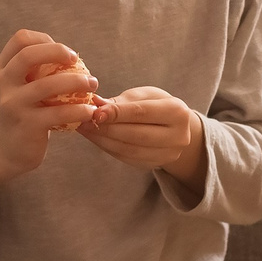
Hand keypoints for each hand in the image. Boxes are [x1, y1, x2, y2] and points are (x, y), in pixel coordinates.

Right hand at [0, 29, 105, 177]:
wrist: (9, 150)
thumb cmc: (25, 112)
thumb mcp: (22, 87)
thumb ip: (36, 70)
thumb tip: (70, 55)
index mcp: (2, 69)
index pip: (20, 39)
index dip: (44, 39)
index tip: (63, 52)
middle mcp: (3, 83)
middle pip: (28, 55)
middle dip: (57, 52)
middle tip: (77, 60)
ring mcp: (13, 104)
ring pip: (47, 84)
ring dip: (76, 81)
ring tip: (93, 84)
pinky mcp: (27, 125)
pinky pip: (58, 113)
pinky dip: (79, 110)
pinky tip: (89, 111)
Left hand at [80, 85, 203, 181]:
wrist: (174, 127)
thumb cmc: (157, 105)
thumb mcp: (144, 96)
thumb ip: (121, 102)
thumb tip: (95, 103)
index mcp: (178, 112)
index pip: (142, 113)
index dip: (116, 113)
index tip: (94, 112)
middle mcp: (178, 136)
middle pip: (136, 135)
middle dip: (107, 128)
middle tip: (84, 121)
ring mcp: (167, 155)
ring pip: (129, 150)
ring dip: (103, 140)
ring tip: (86, 129)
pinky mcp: (155, 164)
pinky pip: (126, 158)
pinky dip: (108, 148)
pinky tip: (96, 138)